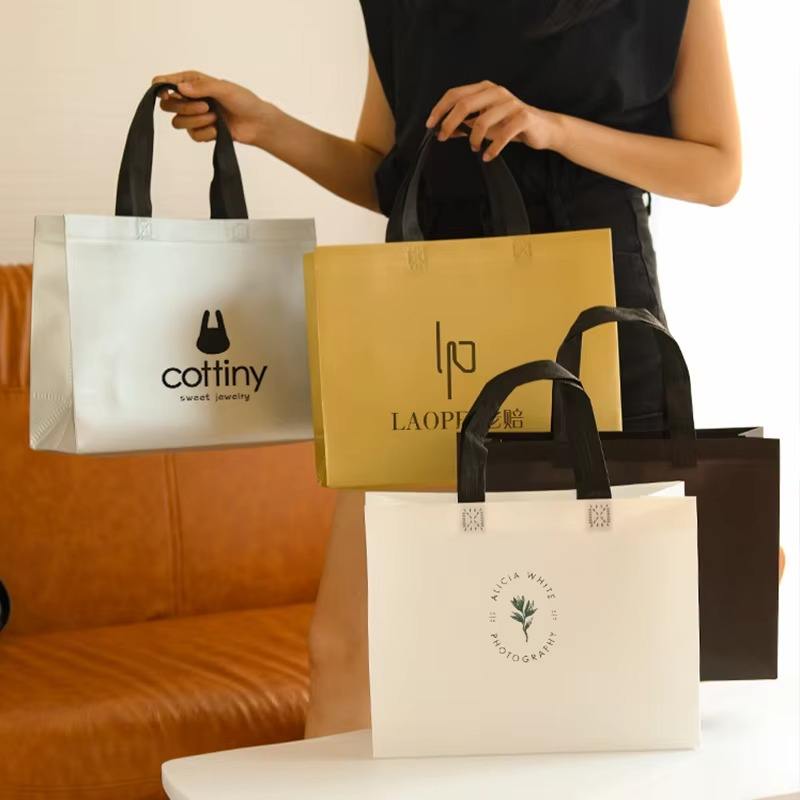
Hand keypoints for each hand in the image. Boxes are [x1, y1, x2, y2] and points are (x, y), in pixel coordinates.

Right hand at [151, 70, 274, 144]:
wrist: (257, 124)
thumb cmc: (244, 101)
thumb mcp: (224, 89)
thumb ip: (202, 87)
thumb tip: (180, 88)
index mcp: (192, 82)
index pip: (166, 83)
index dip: (161, 88)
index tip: (167, 94)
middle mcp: (190, 98)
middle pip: (168, 106)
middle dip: (185, 108)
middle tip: (206, 107)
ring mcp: (194, 116)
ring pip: (178, 122)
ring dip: (197, 121)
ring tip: (215, 118)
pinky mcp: (201, 131)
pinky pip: (192, 136)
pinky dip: (206, 133)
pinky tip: (218, 130)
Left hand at [426, 80, 560, 160]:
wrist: (542, 128)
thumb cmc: (510, 125)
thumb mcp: (485, 122)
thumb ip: (465, 123)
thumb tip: (442, 130)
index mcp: (485, 89)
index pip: (456, 94)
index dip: (440, 109)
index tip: (430, 125)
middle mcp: (497, 92)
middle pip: (465, 104)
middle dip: (450, 123)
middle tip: (443, 138)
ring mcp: (511, 104)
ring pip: (482, 121)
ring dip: (473, 139)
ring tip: (474, 148)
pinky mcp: (523, 118)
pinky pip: (502, 135)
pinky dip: (492, 149)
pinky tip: (487, 156)